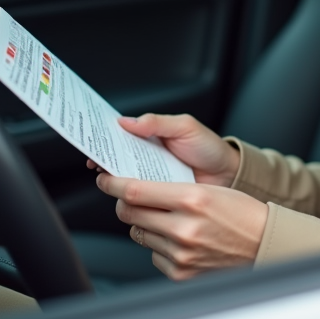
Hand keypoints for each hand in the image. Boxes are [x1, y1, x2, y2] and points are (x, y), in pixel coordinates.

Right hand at [84, 113, 239, 186]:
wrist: (229, 175)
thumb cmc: (208, 147)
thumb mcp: (185, 127)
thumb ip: (157, 122)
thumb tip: (126, 121)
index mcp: (149, 136)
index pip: (120, 134)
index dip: (103, 136)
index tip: (89, 139)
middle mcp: (145, 157)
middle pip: (116, 157)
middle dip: (103, 158)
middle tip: (95, 161)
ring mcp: (150, 177)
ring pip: (124, 179)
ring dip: (115, 179)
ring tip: (107, 177)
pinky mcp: (157, 197)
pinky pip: (139, 197)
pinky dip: (131, 196)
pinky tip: (126, 196)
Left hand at [96, 173, 267, 280]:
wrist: (263, 242)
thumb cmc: (240, 212)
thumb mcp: (207, 190)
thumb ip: (170, 191)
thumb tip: (133, 194)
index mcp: (192, 199)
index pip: (136, 191)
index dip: (113, 184)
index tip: (105, 180)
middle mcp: (184, 228)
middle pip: (130, 213)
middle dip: (124, 203)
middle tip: (128, 197)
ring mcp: (180, 253)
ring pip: (139, 234)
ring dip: (144, 225)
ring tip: (165, 219)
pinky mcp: (180, 272)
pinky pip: (153, 255)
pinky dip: (159, 245)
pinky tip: (178, 239)